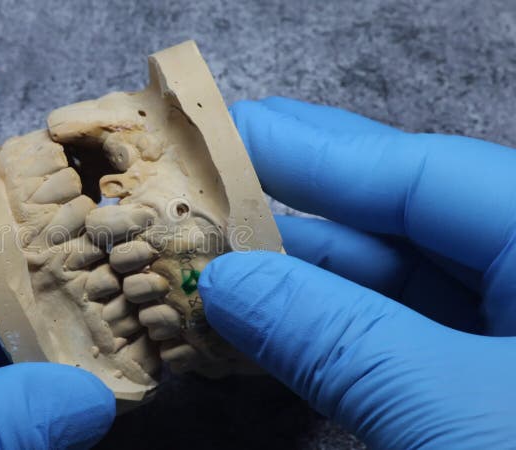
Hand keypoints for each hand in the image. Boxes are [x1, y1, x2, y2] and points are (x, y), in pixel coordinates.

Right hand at [200, 97, 515, 447]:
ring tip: (214, 266)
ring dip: (300, 283)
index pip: (422, 171)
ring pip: (393, 288)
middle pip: (402, 222)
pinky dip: (331, 338)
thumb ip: (338, 338)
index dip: (313, 147)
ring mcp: (513, 343)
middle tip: (202, 195)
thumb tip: (226, 281)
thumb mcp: (460, 417)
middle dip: (296, 214)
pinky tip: (267, 327)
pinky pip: (399, 343)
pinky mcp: (486, 394)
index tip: (223, 129)